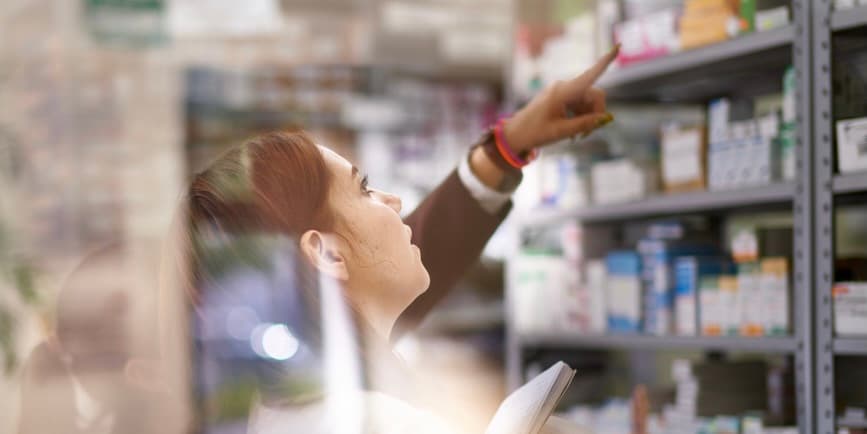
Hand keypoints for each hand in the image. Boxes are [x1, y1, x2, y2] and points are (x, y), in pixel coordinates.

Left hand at [503, 45, 618, 153]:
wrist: (515, 134)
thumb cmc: (535, 133)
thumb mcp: (561, 132)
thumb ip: (584, 124)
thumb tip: (604, 119)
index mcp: (563, 92)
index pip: (589, 76)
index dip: (605, 62)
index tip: (618, 47)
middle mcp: (564, 87)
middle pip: (594, 94)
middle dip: (596, 112)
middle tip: (587, 134)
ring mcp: (562, 91)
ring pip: (588, 101)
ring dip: (588, 117)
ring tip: (576, 135)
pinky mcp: (561, 97)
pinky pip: (580, 104)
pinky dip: (581, 116)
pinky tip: (572, 129)